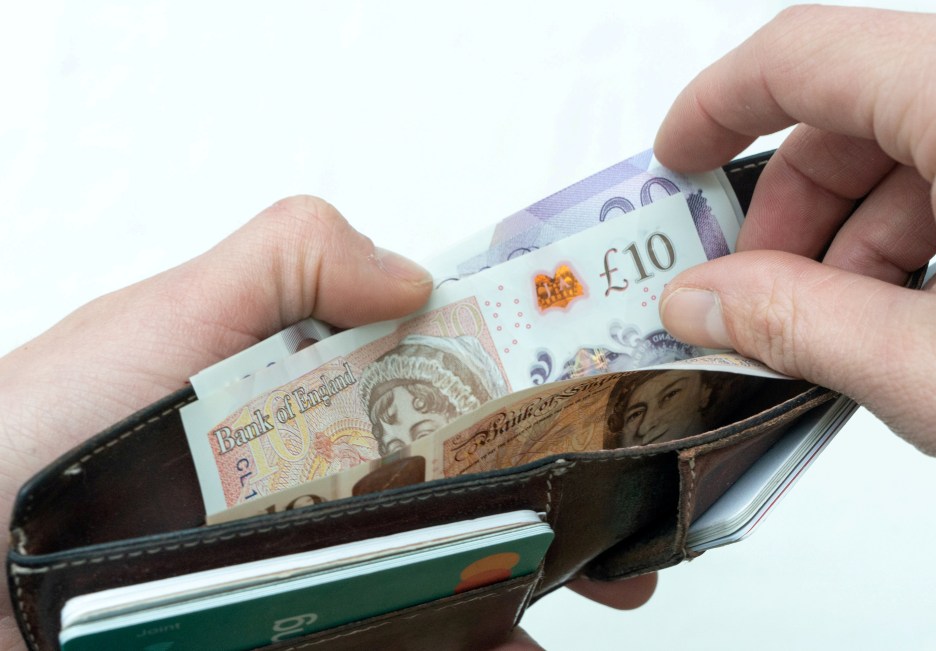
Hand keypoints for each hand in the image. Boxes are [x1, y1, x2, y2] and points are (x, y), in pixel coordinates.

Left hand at [0, 195, 656, 648]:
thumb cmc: (39, 434)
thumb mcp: (168, 316)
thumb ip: (287, 258)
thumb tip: (415, 275)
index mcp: (306, 397)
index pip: (440, 384)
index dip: (528, 394)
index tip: (604, 412)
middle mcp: (318, 482)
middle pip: (463, 493)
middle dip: (556, 510)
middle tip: (626, 541)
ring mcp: (312, 571)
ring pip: (443, 581)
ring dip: (526, 593)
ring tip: (601, 596)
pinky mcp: (302, 635)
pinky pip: (398, 643)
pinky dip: (466, 647)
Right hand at [654, 5, 935, 470]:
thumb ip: (795, 325)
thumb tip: (696, 303)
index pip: (807, 54)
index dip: (716, 105)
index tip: (673, 162)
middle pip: (852, 114)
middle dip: (785, 214)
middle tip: (748, 301)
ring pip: (908, 149)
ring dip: (848, 241)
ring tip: (835, 333)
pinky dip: (912, 240)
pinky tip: (906, 321)